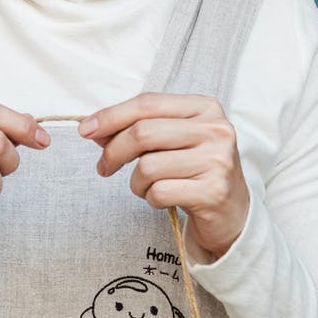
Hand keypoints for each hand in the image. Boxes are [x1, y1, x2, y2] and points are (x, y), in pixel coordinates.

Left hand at [81, 93, 249, 259]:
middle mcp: (216, 130)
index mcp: (205, 108)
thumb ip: (138, 129)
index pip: (148, 104)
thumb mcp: (171, 141)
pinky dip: (150, 199)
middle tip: (104, 168)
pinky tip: (163, 199)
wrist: (232, 213)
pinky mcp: (213, 192)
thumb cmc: (194, 171)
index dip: (111, 116)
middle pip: (143, 133)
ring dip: (135, 182)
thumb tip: (94, 129)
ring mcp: (217, 161)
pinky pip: (159, 192)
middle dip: (114, 152)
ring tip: (147, 187)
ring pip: (147, 166)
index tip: (85, 130)